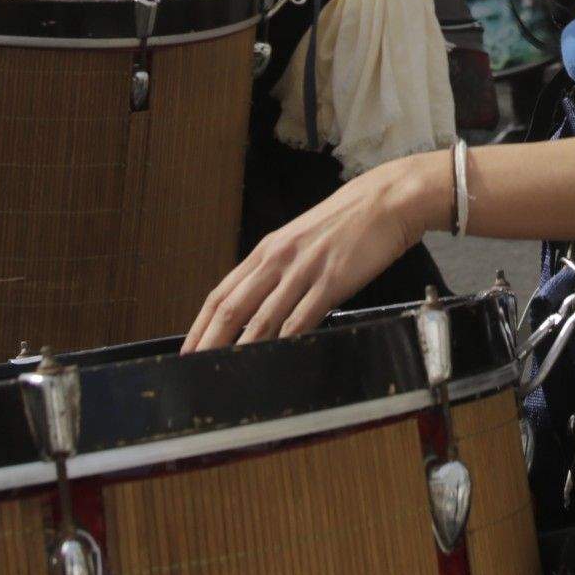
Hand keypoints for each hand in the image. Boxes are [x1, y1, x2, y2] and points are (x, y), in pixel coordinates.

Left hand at [183, 153, 447, 351]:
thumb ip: (280, 270)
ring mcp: (303, 270)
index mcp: (267, 250)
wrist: (386, 200)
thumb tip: (261, 305)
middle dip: (210, 343)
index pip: (222, 293)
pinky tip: (276, 360)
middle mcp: (278, 259)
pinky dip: (285, 343)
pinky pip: (301, 319)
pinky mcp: (331, 281)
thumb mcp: (302, 241)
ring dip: (242, 350)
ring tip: (227, 374)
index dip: (201, 324)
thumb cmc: (347, 221)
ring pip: (262, 319)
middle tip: (194, 370)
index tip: (188, 348)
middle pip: (232, 308)